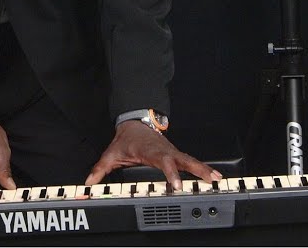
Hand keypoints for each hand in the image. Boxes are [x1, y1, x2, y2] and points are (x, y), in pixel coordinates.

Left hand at [83, 121, 221, 190]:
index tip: (177, 185)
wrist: (135, 123)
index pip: (162, 162)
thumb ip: (100, 169)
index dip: (170, 173)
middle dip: (196, 170)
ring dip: (204, 169)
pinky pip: (190, 161)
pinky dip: (203, 167)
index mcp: (150, 151)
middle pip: (183, 160)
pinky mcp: (176, 154)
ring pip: (190, 160)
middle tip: (209, 180)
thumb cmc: (125, 140)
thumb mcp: (111, 154)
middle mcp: (164, 151)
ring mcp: (172, 152)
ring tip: (217, 179)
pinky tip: (214, 176)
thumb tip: (89, 182)